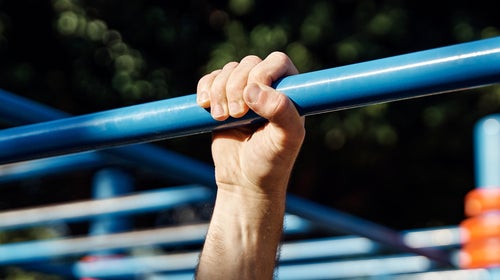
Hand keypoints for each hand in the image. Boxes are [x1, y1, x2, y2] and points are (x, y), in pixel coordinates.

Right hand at [196, 52, 304, 198]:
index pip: (277, 61)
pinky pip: (210, 79)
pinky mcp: (222, 98)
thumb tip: (255, 89)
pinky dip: (205, 89)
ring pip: (227, 71)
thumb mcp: (283, 141)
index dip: (261, 74)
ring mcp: (244, 90)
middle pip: (248, 64)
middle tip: (237, 115)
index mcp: (290, 91)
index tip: (252, 100)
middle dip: (236, 87)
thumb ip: (280, 113)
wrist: (243, 180)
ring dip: (219, 92)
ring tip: (221, 118)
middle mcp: (268, 86)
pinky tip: (205, 106)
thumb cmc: (271, 162)